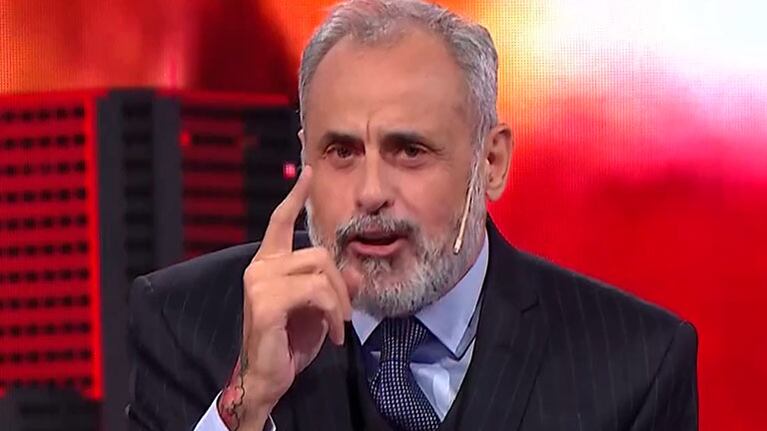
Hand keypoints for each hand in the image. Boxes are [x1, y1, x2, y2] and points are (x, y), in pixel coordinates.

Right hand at [217, 166, 353, 429]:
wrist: (268, 378)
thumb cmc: (290, 342)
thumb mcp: (320, 311)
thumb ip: (334, 287)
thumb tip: (356, 272)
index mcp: (269, 264)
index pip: (279, 222)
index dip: (295, 197)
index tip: (308, 172)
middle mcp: (260, 268)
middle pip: (318, 253)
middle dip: (341, 284)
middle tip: (346, 314)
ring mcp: (259, 283)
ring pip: (319, 270)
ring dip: (338, 302)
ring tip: (339, 326)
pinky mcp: (265, 302)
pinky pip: (316, 292)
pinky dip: (333, 313)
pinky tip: (332, 333)